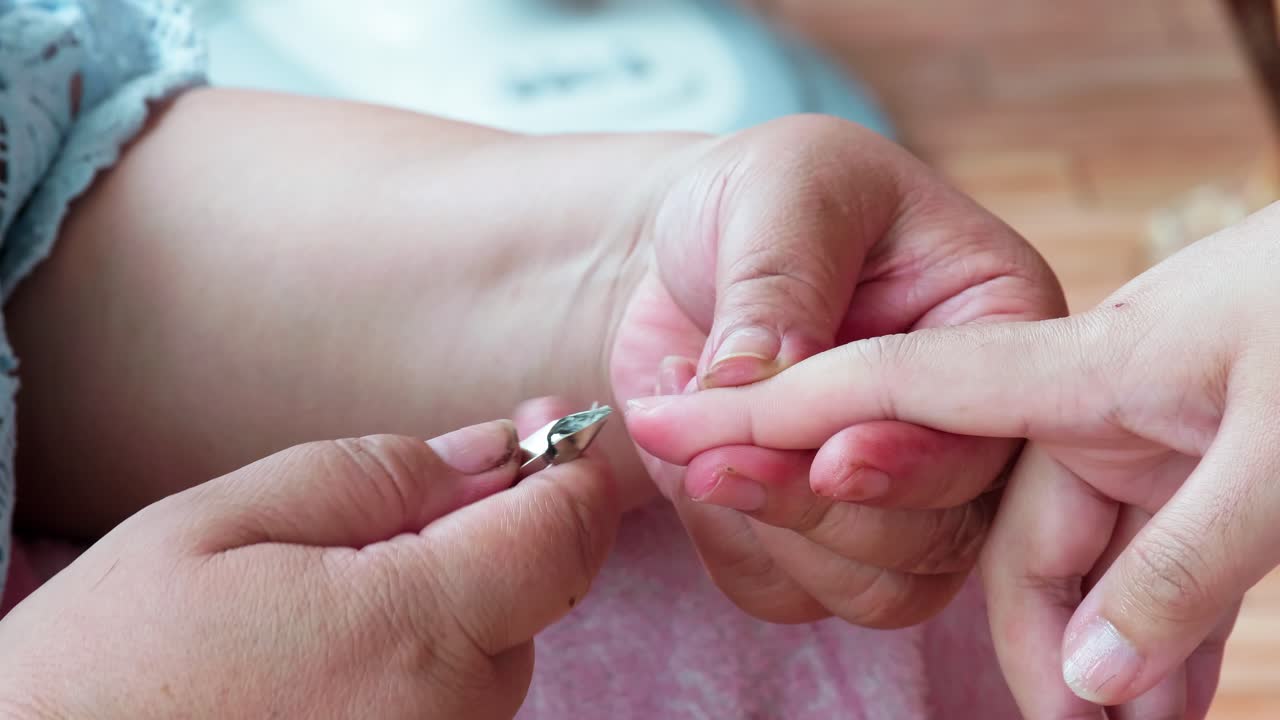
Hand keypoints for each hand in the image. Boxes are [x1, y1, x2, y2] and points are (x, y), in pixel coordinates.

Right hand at [0, 401, 617, 718]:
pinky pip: (454, 704)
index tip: (546, 423)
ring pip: (495, 649)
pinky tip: (326, 656)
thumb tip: (494, 450)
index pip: (564, 535)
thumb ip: (377, 477)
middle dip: (484, 532)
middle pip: (535, 591)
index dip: (567, 468)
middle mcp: (453, 718)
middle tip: (376, 516)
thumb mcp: (222, 525)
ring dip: (446, 599)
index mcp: (415, 633)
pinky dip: (422, 657)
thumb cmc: (108, 666)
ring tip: (319, 599)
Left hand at [625, 202, 1279, 717]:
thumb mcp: (784, 192)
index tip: (827, 455)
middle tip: (710, 457)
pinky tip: (683, 458)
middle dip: (817, 507)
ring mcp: (904, 494)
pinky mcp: (822, 532)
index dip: (911, 460)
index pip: (990, 431)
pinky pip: (788, 593)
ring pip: (877, 590)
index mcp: (1000, 328)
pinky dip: (724, 543)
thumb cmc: (766, 196)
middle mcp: (969, 429)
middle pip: (943, 535)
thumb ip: (781, 280)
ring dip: (771, 536)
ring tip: (684, 440)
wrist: (691, 249)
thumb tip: (762, 379)